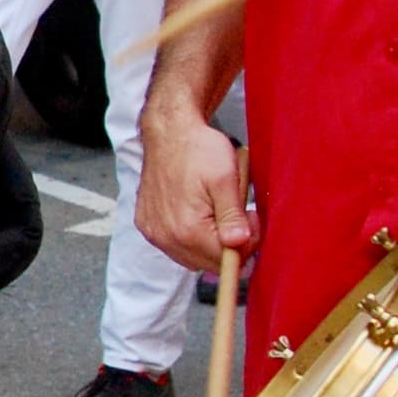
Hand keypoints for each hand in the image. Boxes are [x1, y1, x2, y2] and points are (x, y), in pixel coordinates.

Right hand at [138, 104, 252, 273]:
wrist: (169, 132)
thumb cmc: (198, 149)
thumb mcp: (225, 179)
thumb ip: (232, 216)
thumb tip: (239, 244)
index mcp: (187, 228)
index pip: (226, 260)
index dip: (246, 244)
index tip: (250, 219)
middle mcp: (166, 236)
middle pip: (208, 263)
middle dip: (228, 245)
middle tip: (237, 215)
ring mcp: (154, 232)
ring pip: (192, 258)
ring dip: (208, 244)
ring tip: (216, 212)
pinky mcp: (147, 225)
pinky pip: (174, 246)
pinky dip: (189, 237)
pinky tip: (196, 214)